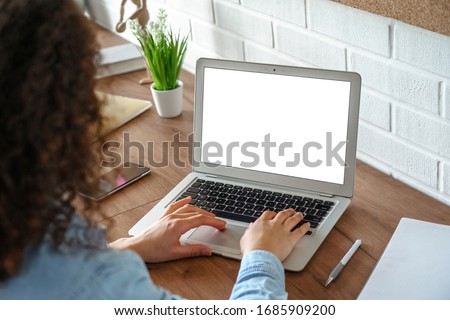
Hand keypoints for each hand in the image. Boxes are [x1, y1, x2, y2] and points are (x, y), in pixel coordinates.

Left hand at [110, 197, 225, 262]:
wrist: (137, 248)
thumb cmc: (153, 251)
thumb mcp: (176, 253)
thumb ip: (193, 251)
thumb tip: (207, 251)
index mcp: (178, 225)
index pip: (200, 220)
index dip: (213, 222)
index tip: (221, 225)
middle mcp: (174, 218)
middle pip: (196, 213)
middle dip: (210, 217)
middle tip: (219, 222)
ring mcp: (168, 216)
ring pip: (188, 208)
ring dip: (200, 210)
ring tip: (209, 215)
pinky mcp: (163, 217)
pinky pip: (175, 206)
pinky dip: (183, 202)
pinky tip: (189, 199)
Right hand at [240, 208, 309, 261]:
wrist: (260, 256)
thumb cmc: (251, 249)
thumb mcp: (245, 238)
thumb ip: (249, 232)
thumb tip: (250, 228)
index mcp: (262, 223)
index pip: (268, 214)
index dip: (272, 213)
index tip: (275, 214)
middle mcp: (273, 225)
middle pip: (282, 215)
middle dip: (287, 212)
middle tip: (290, 211)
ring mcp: (282, 231)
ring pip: (292, 220)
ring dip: (297, 216)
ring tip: (300, 214)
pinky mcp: (290, 239)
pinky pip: (299, 231)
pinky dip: (304, 228)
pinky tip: (307, 225)